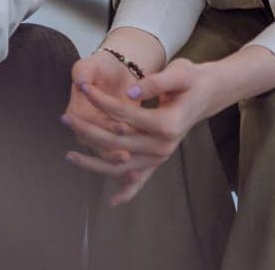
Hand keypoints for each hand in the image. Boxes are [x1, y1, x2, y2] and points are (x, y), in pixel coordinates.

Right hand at [61, 49, 137, 160]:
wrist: (114, 72)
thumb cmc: (100, 67)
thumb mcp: (89, 65)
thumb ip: (83, 72)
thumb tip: (82, 83)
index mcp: (75, 111)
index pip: (85, 126)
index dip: (103, 127)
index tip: (121, 127)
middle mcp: (83, 127)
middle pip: (95, 145)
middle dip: (110, 150)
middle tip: (126, 154)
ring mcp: (97, 135)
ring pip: (104, 154)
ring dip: (115, 159)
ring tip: (131, 159)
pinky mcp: (110, 139)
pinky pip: (113, 155)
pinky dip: (121, 163)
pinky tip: (135, 169)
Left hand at [65, 58, 216, 205]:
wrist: (208, 94)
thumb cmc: (192, 80)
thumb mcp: (179, 73)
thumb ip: (155, 83)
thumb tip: (130, 93)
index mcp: (168, 124)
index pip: (125, 115)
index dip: (103, 102)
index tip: (85, 90)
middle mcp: (164, 146)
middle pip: (118, 143)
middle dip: (89, 131)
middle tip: (65, 118)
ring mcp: (161, 156)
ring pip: (123, 167)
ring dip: (94, 163)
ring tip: (70, 155)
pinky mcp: (159, 160)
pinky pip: (141, 181)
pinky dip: (127, 192)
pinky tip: (112, 202)